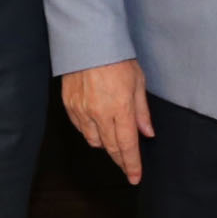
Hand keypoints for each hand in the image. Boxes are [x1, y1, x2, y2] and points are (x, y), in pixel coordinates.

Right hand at [62, 59, 154, 184]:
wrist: (88, 41)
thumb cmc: (116, 57)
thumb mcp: (138, 82)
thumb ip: (142, 111)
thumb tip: (147, 133)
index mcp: (120, 108)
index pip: (128, 145)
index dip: (132, 165)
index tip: (134, 177)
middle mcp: (100, 113)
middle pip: (111, 148)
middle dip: (120, 159)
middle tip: (126, 166)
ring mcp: (82, 110)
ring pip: (94, 141)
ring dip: (105, 145)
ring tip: (113, 140)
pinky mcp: (69, 105)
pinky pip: (81, 129)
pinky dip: (90, 132)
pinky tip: (97, 127)